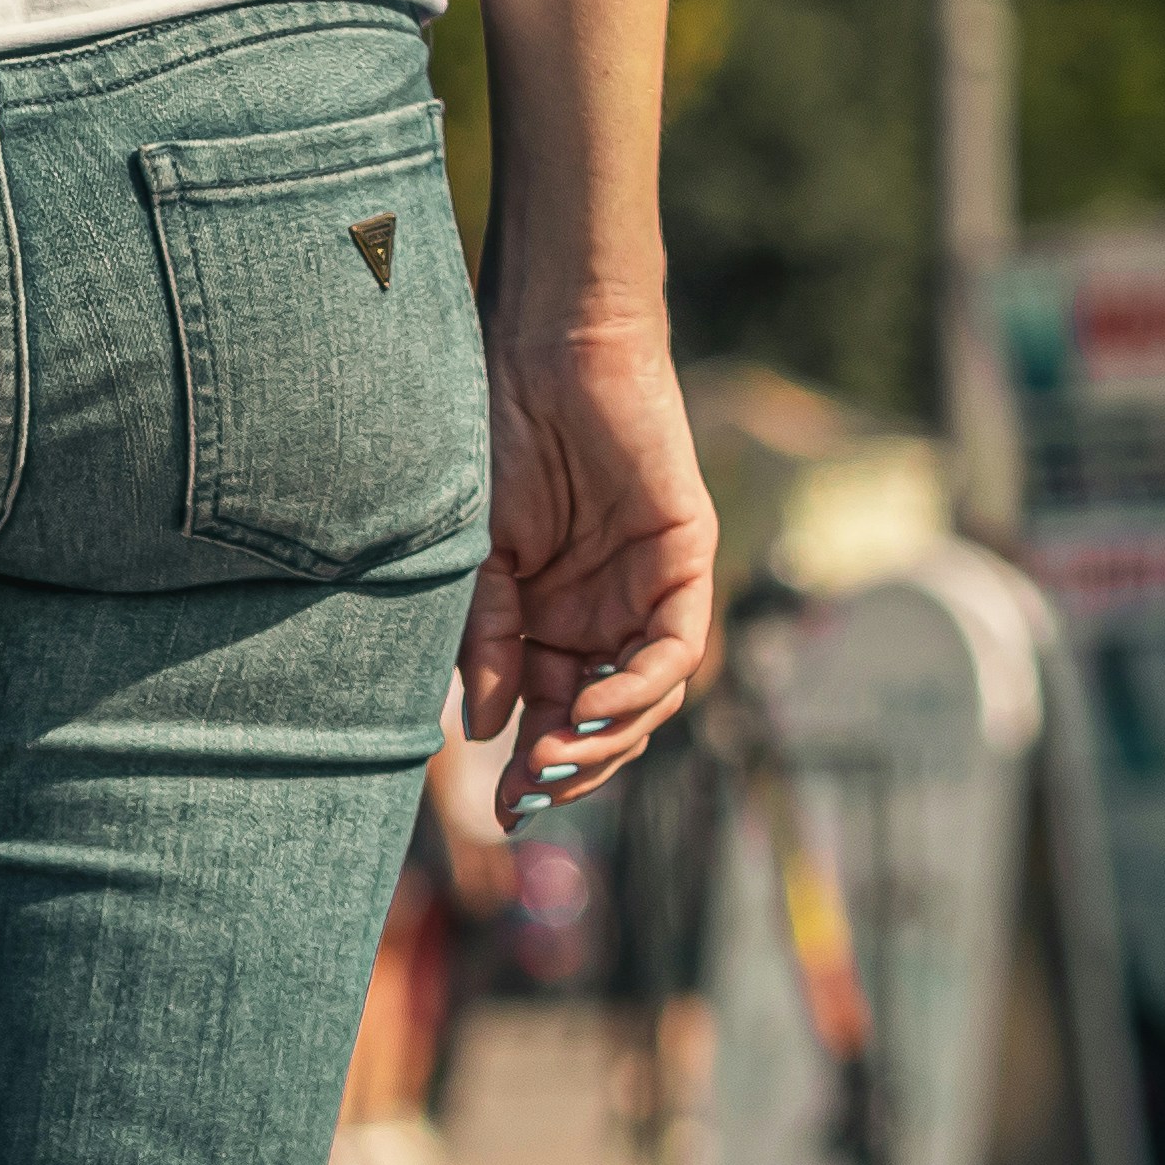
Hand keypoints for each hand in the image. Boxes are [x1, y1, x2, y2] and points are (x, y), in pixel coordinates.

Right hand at [455, 312, 717, 829]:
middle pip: (605, 721)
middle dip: (572, 767)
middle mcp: (607, 615)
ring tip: (557, 756)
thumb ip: (490, 644)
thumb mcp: (478, 564)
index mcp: (553, 622)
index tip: (502, 809)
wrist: (544, 356)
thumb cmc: (499, 444)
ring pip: (648, 698)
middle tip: (530, 792)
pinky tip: (594, 707)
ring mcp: (649, 591)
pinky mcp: (686, 559)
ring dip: (605, 739)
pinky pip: (677, 649)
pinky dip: (640, 688)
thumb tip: (489, 732)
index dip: (531, 767)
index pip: (553, 715)